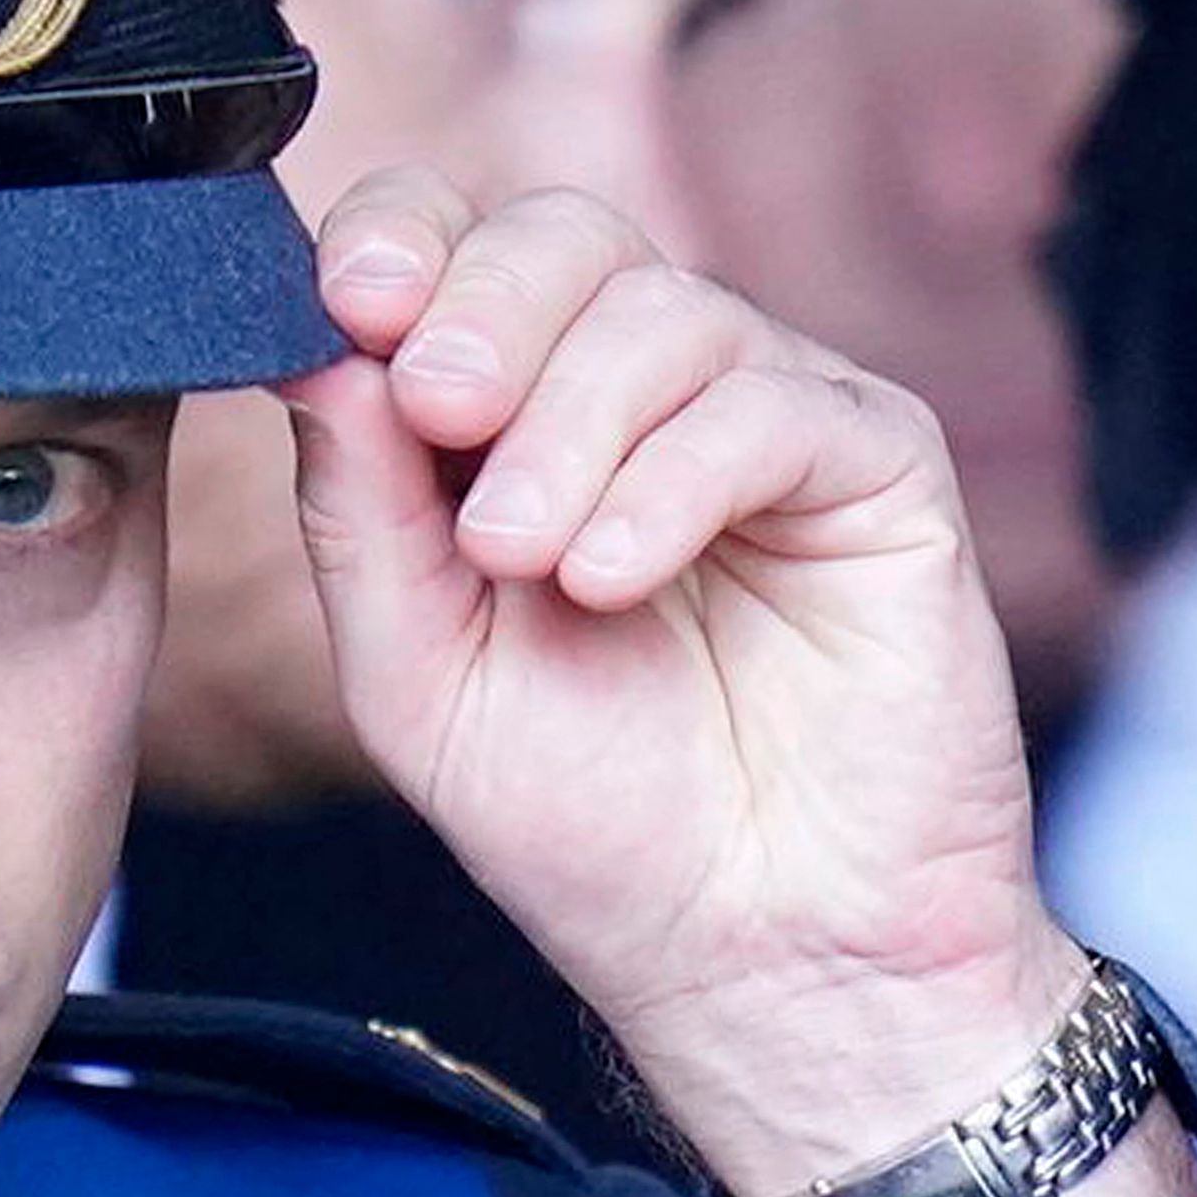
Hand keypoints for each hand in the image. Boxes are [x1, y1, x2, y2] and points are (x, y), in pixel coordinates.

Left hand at [283, 173, 1196, 1196]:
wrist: (759, 961)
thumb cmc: (597, 828)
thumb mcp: (420, 674)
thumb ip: (361, 513)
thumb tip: (317, 346)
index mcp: (522, 416)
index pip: (457, 248)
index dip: (399, 240)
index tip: (346, 301)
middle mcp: (646, 394)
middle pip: (562, 235)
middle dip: (479, 304)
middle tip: (436, 407)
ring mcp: (770, 417)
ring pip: (664, 309)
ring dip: (567, 424)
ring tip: (525, 559)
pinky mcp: (879, 466)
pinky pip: (774, 404)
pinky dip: (673, 478)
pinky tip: (613, 578)